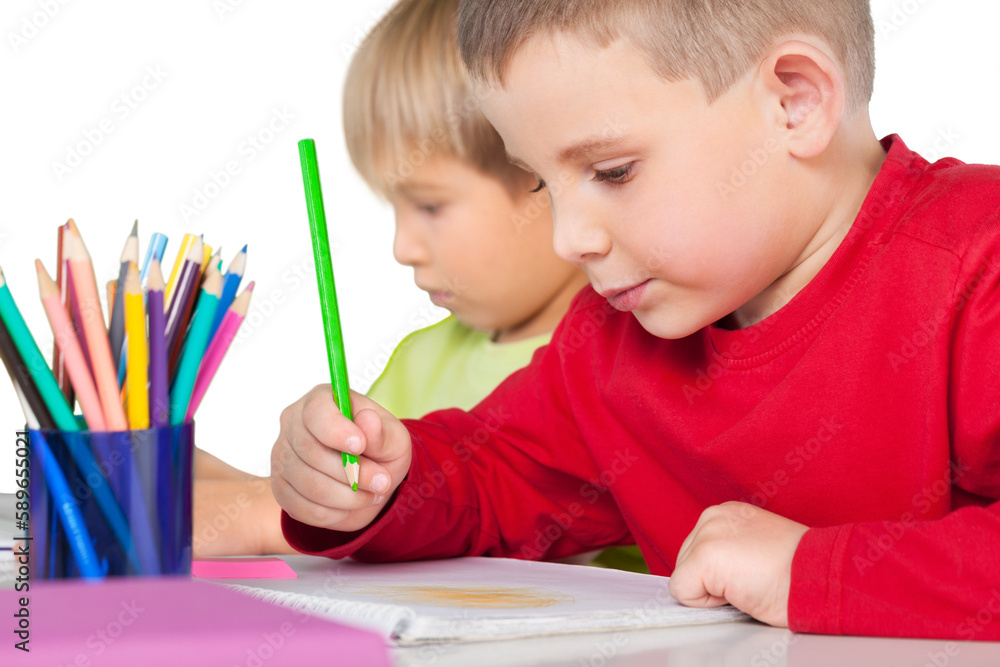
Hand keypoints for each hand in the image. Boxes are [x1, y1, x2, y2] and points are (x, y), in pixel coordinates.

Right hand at [270, 385, 411, 532]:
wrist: (369, 480)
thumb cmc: (380, 450)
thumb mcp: (393, 438)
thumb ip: (382, 432)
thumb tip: (368, 421)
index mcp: (320, 400)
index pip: (315, 412)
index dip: (336, 431)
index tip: (360, 445)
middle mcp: (293, 425)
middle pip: (310, 451)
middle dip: (352, 472)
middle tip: (382, 481)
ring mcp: (283, 457)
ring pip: (309, 483)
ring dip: (348, 496)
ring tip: (372, 493)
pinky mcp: (281, 488)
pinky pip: (303, 508)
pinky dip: (334, 513)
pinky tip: (350, 504)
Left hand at [668, 501, 808, 626]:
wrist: (818, 577)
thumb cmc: (797, 571)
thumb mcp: (755, 548)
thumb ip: (728, 551)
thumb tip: (708, 574)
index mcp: (727, 513)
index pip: (696, 550)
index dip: (718, 574)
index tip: (748, 573)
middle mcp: (713, 517)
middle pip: (685, 562)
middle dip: (711, 581)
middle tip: (750, 580)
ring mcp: (707, 535)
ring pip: (683, 577)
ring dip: (711, 591)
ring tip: (747, 584)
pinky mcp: (705, 557)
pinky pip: (681, 591)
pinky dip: (706, 603)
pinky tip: (738, 591)